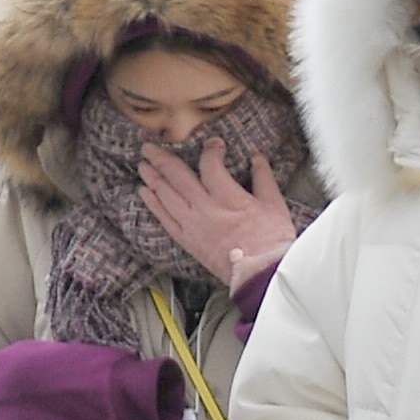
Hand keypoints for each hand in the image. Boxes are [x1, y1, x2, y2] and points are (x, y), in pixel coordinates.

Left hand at [139, 141, 293, 285]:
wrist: (262, 275)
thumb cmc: (272, 243)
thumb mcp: (275, 205)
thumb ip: (264, 179)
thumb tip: (257, 159)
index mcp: (229, 197)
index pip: (210, 165)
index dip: (210, 150)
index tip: (213, 144)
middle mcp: (205, 208)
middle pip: (178, 177)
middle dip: (162, 159)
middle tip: (149, 147)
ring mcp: (193, 225)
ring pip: (166, 196)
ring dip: (152, 178)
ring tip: (143, 165)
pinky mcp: (188, 241)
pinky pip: (165, 219)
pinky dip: (153, 204)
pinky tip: (145, 193)